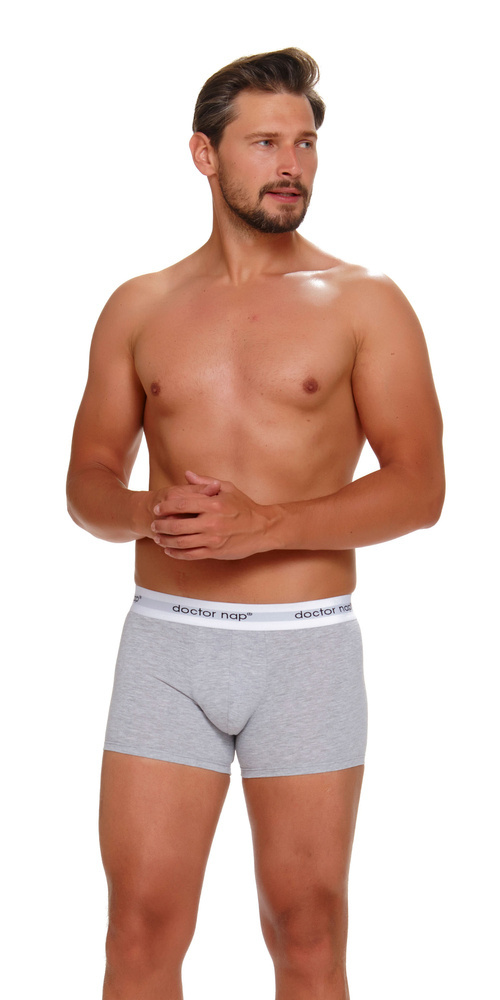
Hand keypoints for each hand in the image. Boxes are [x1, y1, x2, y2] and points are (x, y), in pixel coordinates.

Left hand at [150, 470, 276, 559]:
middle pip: (177, 525)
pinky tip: (169, 551)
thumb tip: (187, 474)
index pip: (181, 504)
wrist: (262, 528)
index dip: (165, 507)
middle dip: (161, 526)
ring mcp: (213, 539)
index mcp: (213, 504)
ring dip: (166, 541)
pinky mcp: (215, 552)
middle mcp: (211, 522)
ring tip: (158, 539)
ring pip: (181, 542)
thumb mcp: (227, 488)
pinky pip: (191, 554)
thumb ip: (205, 482)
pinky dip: (177, 553)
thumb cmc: (244, 506)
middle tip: (154, 525)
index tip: (157, 508)